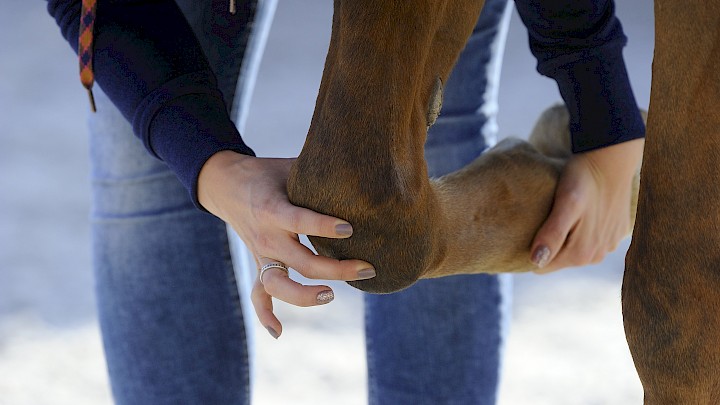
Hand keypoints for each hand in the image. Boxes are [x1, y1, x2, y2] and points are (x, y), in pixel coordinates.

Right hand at [198, 151, 374, 337]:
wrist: (224, 184)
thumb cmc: (267, 172)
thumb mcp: (290, 167)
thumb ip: (319, 173)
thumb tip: (361, 170)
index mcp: (273, 209)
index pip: (300, 221)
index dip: (324, 227)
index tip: (350, 229)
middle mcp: (267, 236)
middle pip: (302, 262)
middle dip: (337, 269)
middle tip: (367, 268)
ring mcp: (262, 255)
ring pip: (280, 286)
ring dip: (305, 296)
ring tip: (332, 296)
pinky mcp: (260, 264)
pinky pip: (259, 295)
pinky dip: (266, 315)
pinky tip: (279, 333)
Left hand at [531, 138, 643, 272]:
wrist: (611, 158)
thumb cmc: (583, 179)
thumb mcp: (565, 204)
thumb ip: (552, 234)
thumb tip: (536, 262)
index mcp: (581, 254)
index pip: (542, 266)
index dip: (531, 250)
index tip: (526, 232)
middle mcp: (597, 255)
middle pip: (558, 259)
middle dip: (548, 243)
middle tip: (543, 218)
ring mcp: (608, 245)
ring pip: (573, 250)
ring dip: (565, 237)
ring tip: (559, 214)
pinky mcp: (615, 234)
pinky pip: (590, 240)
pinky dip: (581, 230)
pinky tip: (578, 213)